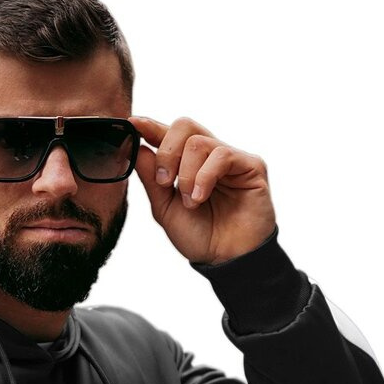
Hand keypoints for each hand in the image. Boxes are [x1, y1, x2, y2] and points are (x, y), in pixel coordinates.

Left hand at [129, 115, 276, 264]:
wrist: (225, 259)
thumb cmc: (200, 236)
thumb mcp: (166, 209)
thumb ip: (152, 180)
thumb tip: (137, 149)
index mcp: (188, 163)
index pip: (168, 135)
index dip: (150, 127)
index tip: (133, 124)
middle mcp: (209, 156)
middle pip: (184, 126)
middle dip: (167, 152)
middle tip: (164, 182)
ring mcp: (231, 159)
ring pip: (199, 142)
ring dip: (186, 174)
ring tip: (191, 202)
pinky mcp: (251, 165)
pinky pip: (222, 155)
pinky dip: (204, 177)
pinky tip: (200, 197)